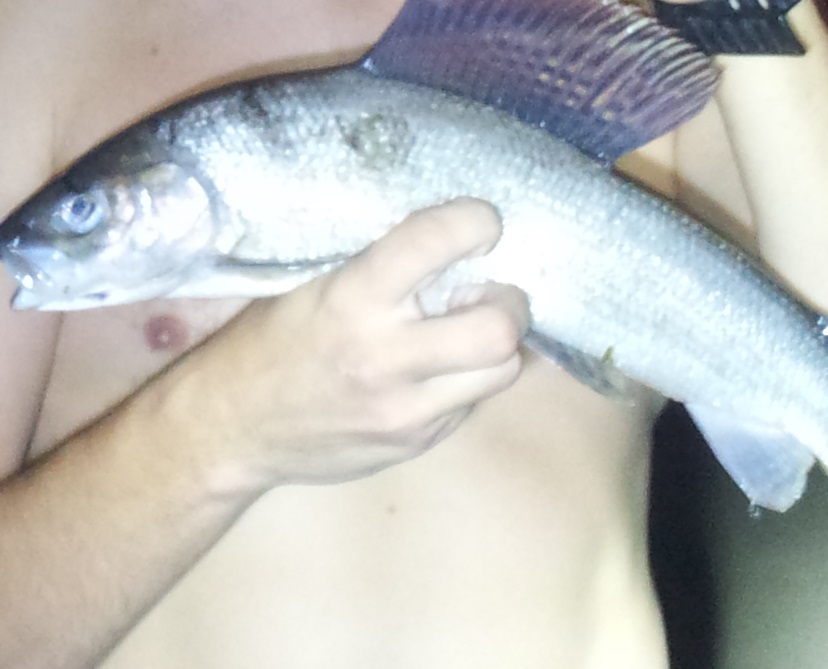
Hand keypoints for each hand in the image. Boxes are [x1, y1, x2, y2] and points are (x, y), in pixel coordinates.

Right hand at [161, 198, 529, 490]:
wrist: (229, 431)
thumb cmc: (267, 343)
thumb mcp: (304, 286)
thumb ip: (374, 263)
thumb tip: (447, 236)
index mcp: (349, 301)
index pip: (432, 243)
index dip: (474, 221)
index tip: (482, 223)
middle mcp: (384, 357)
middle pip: (497, 327)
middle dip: (508, 302)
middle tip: (489, 292)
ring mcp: (404, 410)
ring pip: (503, 370)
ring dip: (499, 345)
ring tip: (469, 332)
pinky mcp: (414, 443)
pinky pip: (474, 402)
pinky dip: (471, 379)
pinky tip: (440, 370)